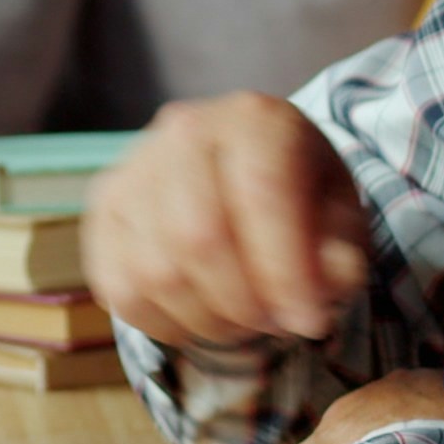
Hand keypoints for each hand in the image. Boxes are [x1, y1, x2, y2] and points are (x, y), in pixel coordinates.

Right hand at [89, 93, 376, 347]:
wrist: (244, 176)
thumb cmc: (300, 199)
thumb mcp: (341, 219)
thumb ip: (340, 255)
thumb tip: (319, 290)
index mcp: (255, 119)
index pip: (261, 195)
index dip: (285, 272)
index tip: (310, 321)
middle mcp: (184, 130)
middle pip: (198, 237)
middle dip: (244, 304)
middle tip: (274, 324)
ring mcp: (132, 167)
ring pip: (156, 272)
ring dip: (207, 320)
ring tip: (242, 321)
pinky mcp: (102, 209)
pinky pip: (121, 290)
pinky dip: (165, 323)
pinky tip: (200, 316)